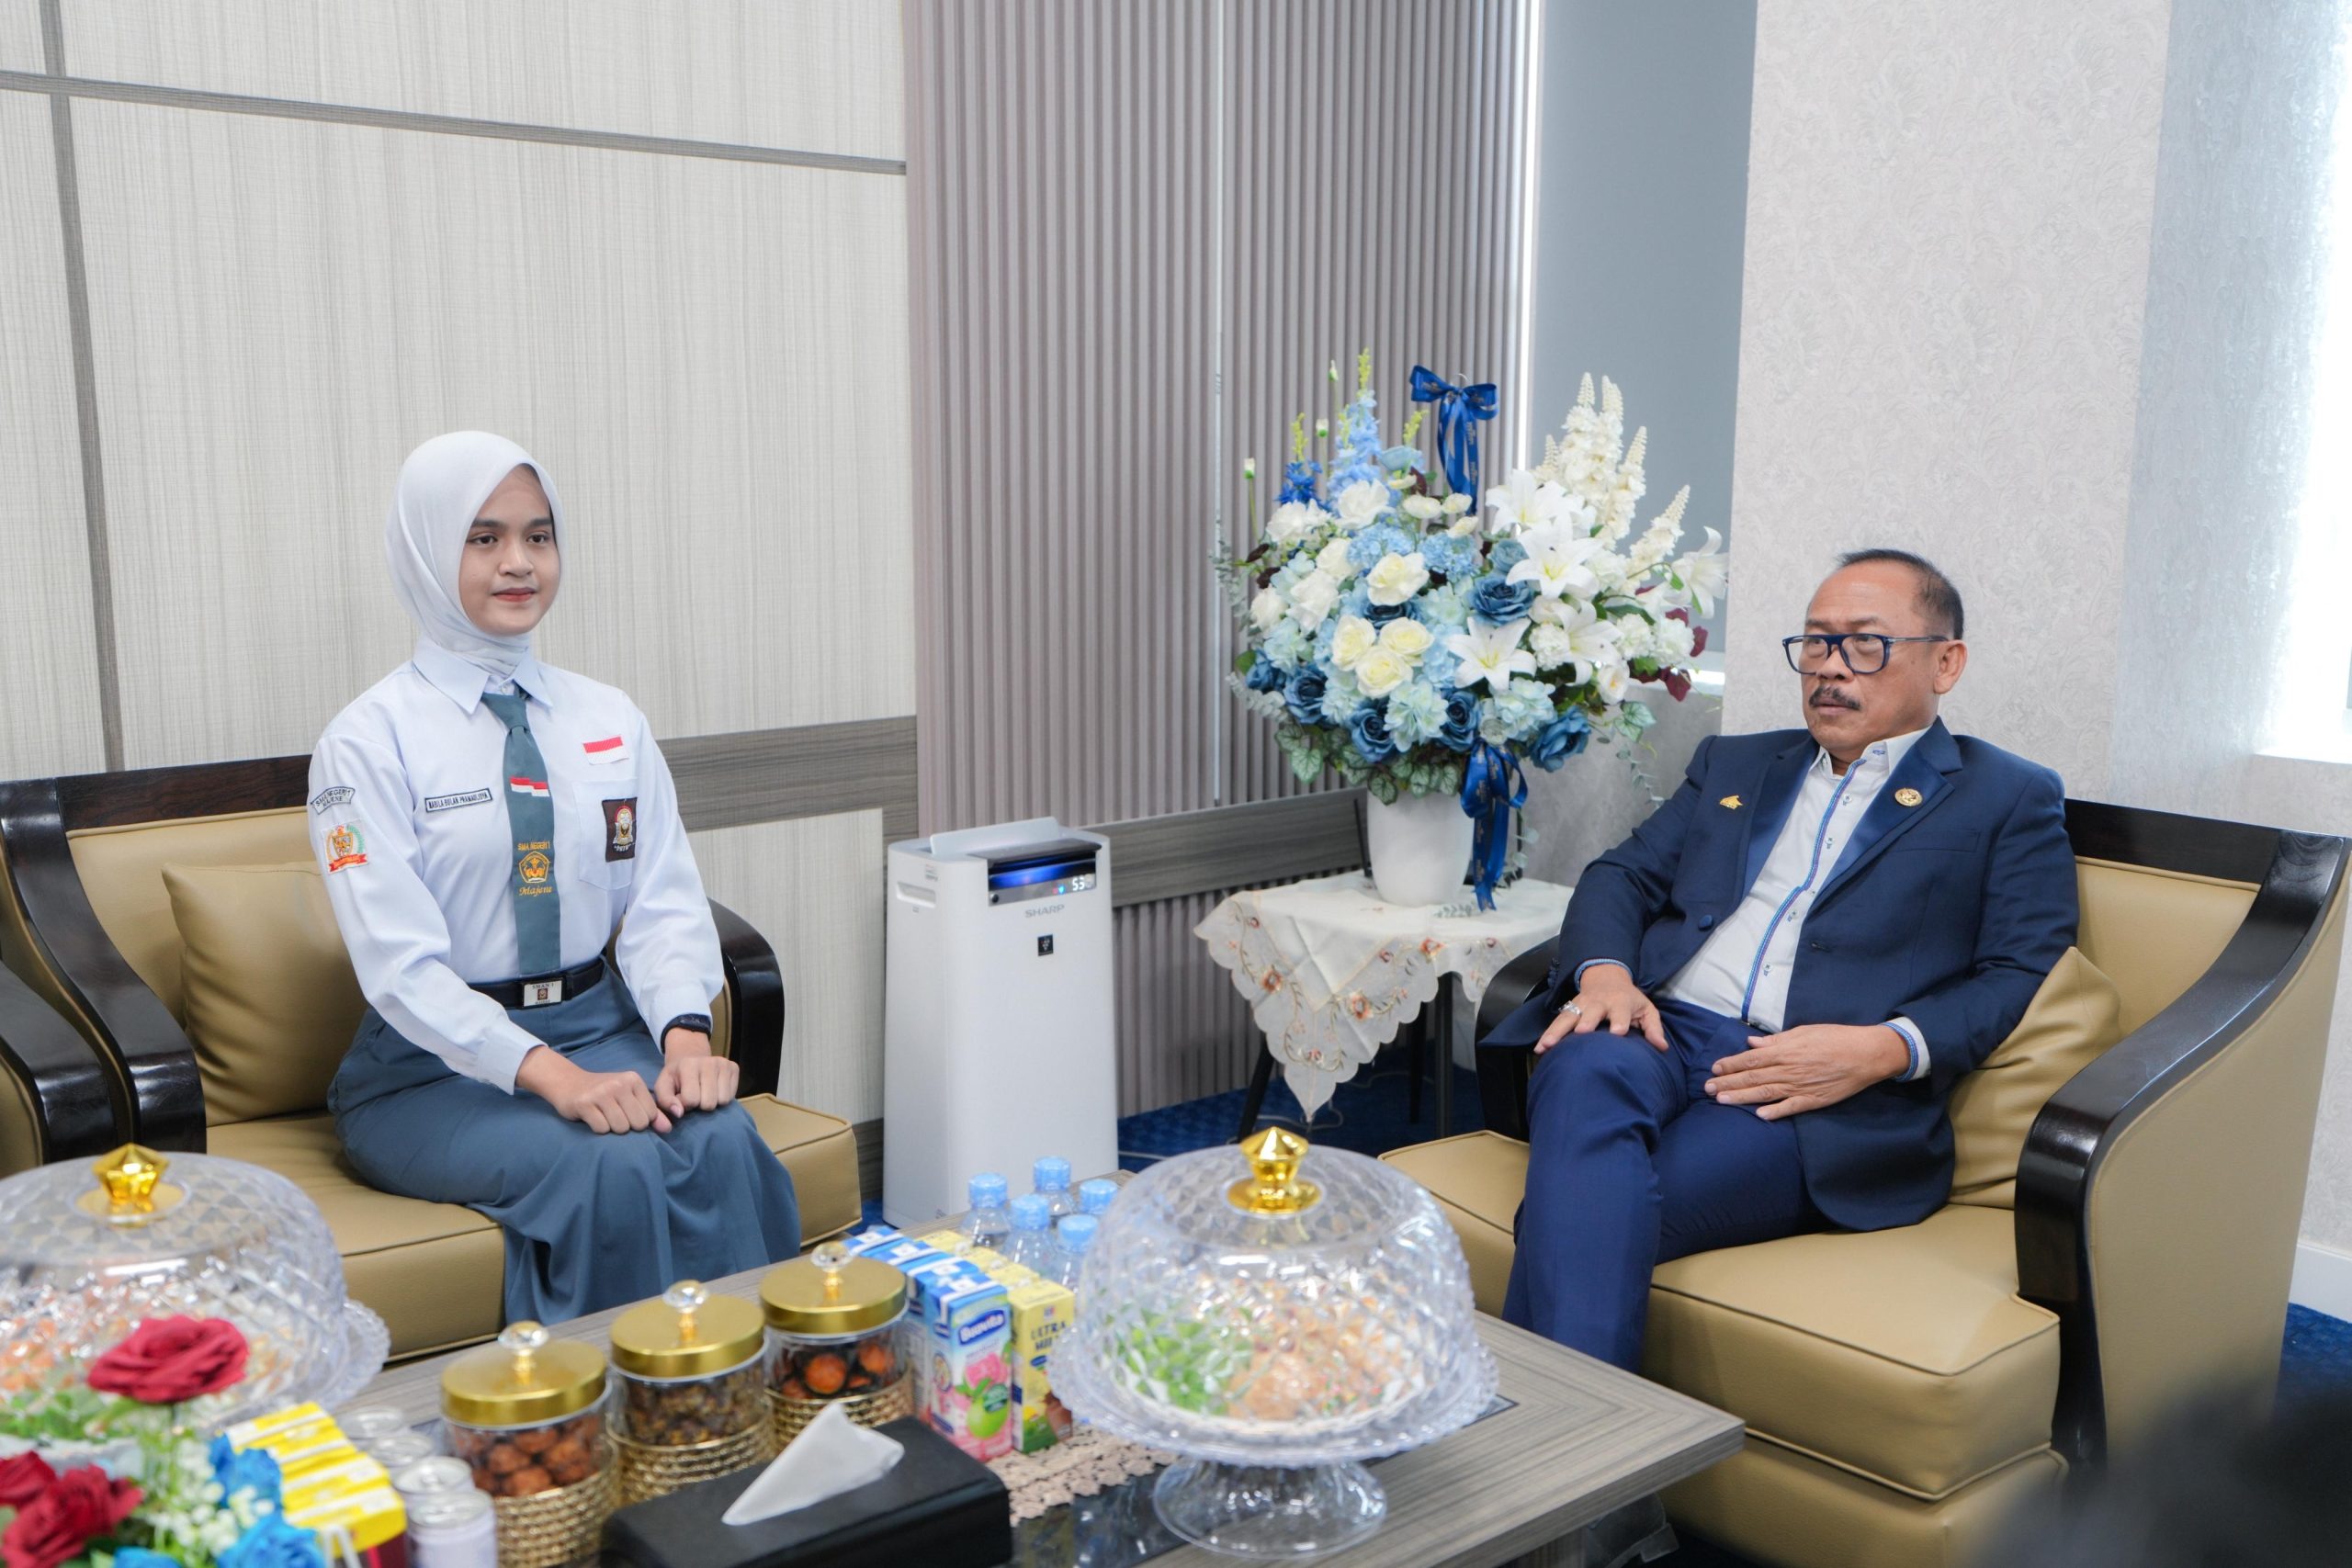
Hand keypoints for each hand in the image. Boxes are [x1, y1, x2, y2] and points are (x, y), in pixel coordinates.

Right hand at [517, 1047, 672, 1133]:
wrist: (568, 1081)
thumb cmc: (603, 1091)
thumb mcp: (628, 1095)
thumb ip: (650, 1112)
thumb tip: (668, 1129)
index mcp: (633, 1080)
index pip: (650, 1114)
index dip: (640, 1120)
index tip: (627, 1112)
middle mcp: (618, 1084)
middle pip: (637, 1123)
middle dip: (627, 1126)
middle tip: (614, 1116)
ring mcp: (601, 1093)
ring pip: (620, 1128)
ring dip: (612, 1128)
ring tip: (603, 1116)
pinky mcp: (584, 1104)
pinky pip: (602, 1129)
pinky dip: (598, 1129)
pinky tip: (592, 1117)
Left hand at [653, 1027, 737, 1117]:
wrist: (690, 1057)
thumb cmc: (676, 1077)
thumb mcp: (663, 1087)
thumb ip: (665, 1101)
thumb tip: (679, 1113)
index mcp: (688, 1065)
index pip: (691, 1100)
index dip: (686, 1105)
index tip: (682, 1098)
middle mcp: (708, 1061)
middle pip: (709, 1103)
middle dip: (700, 1105)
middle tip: (695, 1096)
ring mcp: (723, 1063)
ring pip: (723, 1101)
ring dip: (713, 1102)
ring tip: (705, 1093)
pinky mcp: (734, 1067)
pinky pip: (732, 1096)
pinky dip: (723, 1096)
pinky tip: (715, 1089)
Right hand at [1536, 963, 1668, 1054]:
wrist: (1606, 977)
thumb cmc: (1629, 999)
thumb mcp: (1646, 1008)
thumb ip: (1653, 1028)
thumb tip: (1662, 1048)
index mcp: (1620, 1002)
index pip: (1620, 1012)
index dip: (1619, 1021)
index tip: (1617, 1032)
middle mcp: (1598, 1003)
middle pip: (1591, 1012)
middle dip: (1586, 1021)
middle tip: (1582, 1032)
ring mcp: (1581, 1006)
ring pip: (1567, 1018)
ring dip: (1557, 1031)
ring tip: (1547, 1045)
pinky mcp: (1569, 1010)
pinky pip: (1557, 1022)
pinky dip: (1547, 1035)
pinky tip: (1539, 1048)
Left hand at [1703, 1024, 1909, 1119]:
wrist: (1865, 1053)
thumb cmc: (1835, 1038)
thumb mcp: (1804, 1031)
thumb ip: (1777, 1039)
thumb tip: (1753, 1041)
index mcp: (1785, 1050)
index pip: (1750, 1058)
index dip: (1731, 1064)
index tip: (1714, 1068)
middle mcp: (1789, 1069)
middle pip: (1752, 1077)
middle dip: (1727, 1082)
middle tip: (1707, 1089)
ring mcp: (1801, 1086)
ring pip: (1765, 1092)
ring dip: (1741, 1097)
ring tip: (1722, 1100)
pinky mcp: (1814, 1100)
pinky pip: (1791, 1107)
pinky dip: (1775, 1112)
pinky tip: (1759, 1116)